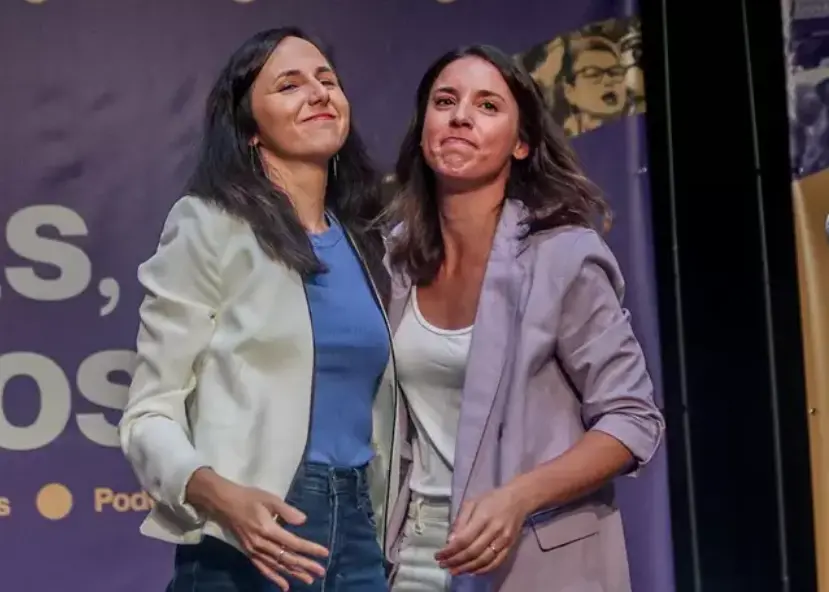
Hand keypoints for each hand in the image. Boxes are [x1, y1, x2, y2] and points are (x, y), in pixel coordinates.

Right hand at [186, 469, 327, 590]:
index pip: (294, 543)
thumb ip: (287, 511)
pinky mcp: (249, 553)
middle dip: (306, 565)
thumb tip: (303, 521)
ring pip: (277, 566)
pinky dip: (274, 578)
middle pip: (288, 558)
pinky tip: (284, 585)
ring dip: (294, 574)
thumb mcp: (270, 499)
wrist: (224, 504)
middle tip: (321, 572)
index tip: (324, 553)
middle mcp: (262, 544)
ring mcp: (255, 551)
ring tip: (309, 580)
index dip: (310, 549)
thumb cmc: (249, 498)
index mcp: (268, 529)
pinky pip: (263, 569)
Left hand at [435, 483, 529, 575]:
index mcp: (483, 517)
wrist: (518, 499)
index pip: (464, 539)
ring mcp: (504, 540)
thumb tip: (450, 541)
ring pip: (483, 560)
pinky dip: (483, 570)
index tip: (438, 555)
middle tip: (443, 565)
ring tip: (454, 571)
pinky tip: (472, 571)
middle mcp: (494, 530)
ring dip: (467, 568)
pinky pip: (496, 562)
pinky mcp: (510, 547)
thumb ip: (461, 521)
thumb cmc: (492, 499)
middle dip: (455, 561)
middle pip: (472, 552)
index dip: (450, 551)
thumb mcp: (472, 503)